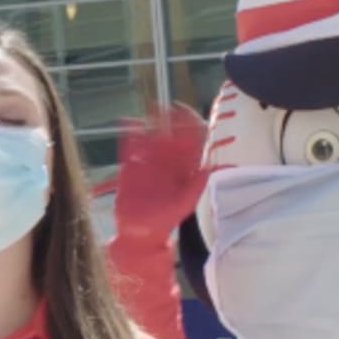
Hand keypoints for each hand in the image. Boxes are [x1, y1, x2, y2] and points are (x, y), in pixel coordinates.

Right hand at [111, 103, 210, 240]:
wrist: (138, 233)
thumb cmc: (164, 221)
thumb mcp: (183, 204)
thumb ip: (197, 186)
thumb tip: (212, 168)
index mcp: (184, 169)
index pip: (190, 141)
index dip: (189, 124)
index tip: (185, 113)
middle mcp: (168, 163)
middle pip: (170, 134)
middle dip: (168, 119)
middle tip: (164, 106)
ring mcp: (149, 163)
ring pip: (151, 137)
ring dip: (149, 123)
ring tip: (148, 111)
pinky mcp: (130, 166)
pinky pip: (130, 146)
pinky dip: (129, 134)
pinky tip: (126, 122)